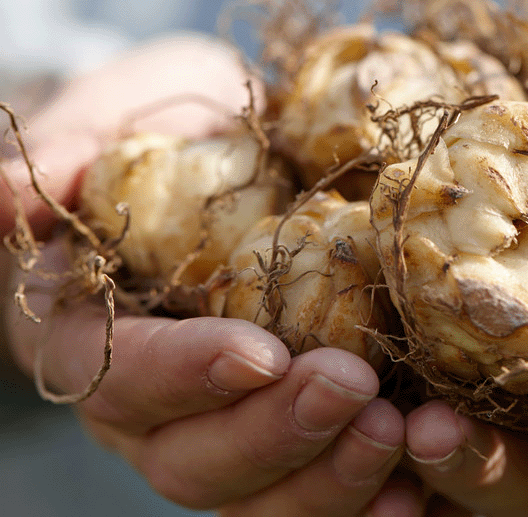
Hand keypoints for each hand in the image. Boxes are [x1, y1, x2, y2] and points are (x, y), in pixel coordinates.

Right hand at [1, 37, 421, 516]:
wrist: (227, 152)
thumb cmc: (165, 130)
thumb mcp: (116, 116)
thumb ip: (70, 151)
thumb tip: (9, 199)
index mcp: (96, 334)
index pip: (121, 374)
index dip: (184, 373)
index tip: (259, 352)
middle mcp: (155, 404)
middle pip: (193, 460)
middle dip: (273, 435)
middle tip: (353, 390)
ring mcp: (226, 425)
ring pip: (260, 496)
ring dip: (329, 478)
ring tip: (398, 436)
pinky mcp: (293, 426)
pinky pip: (318, 485)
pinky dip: (367, 494)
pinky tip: (419, 487)